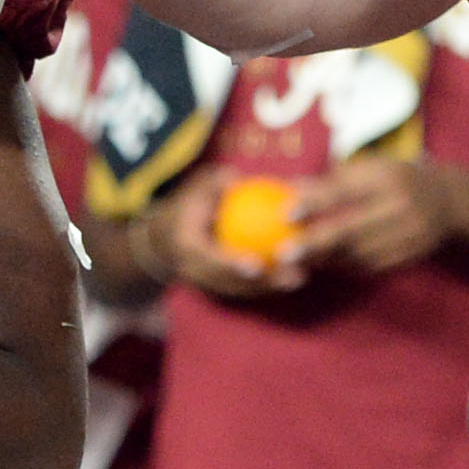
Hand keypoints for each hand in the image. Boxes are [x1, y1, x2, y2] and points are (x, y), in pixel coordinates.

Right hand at [142, 168, 305, 300]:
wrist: (168, 235)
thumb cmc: (193, 202)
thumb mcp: (200, 188)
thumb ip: (215, 184)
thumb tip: (236, 178)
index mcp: (186, 246)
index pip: (209, 259)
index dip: (231, 265)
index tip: (257, 264)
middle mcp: (193, 269)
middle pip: (228, 282)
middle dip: (258, 284)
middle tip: (290, 276)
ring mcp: (206, 282)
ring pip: (239, 290)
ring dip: (269, 288)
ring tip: (299, 278)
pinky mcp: (218, 286)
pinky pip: (244, 289)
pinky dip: (267, 285)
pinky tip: (295, 277)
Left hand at [286, 157, 468, 276]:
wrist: (447, 203)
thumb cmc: (394, 180)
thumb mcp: (371, 169)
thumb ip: (334, 180)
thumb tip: (290, 187)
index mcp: (388, 179)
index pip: (347, 192)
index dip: (316, 202)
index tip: (286, 212)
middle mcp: (401, 208)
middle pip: (352, 229)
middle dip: (316, 243)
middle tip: (284, 253)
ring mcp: (408, 236)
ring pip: (358, 254)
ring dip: (324, 260)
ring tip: (296, 262)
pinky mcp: (409, 257)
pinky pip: (370, 267)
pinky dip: (343, 267)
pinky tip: (324, 265)